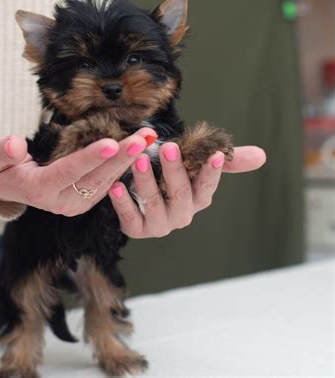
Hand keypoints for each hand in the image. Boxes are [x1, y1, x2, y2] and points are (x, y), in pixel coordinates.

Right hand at [0, 127, 156, 216]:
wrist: (3, 186)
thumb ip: (1, 151)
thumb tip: (15, 145)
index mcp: (39, 190)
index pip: (70, 171)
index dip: (91, 157)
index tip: (113, 142)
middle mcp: (60, 202)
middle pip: (95, 178)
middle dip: (121, 157)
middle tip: (142, 137)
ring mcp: (74, 204)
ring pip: (106, 182)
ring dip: (128, 160)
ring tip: (147, 138)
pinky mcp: (83, 200)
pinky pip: (106, 183)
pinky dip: (123, 167)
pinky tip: (138, 150)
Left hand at [108, 144, 265, 237]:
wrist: (139, 198)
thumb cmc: (170, 176)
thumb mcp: (195, 165)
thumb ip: (225, 160)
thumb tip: (262, 156)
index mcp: (197, 199)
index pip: (208, 186)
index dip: (212, 172)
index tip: (216, 154)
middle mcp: (181, 215)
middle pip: (180, 194)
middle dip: (175, 171)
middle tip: (167, 148)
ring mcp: (159, 225)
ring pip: (154, 204)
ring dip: (147, 182)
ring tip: (139, 160)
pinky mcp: (136, 230)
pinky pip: (130, 219)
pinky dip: (122, 203)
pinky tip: (116, 185)